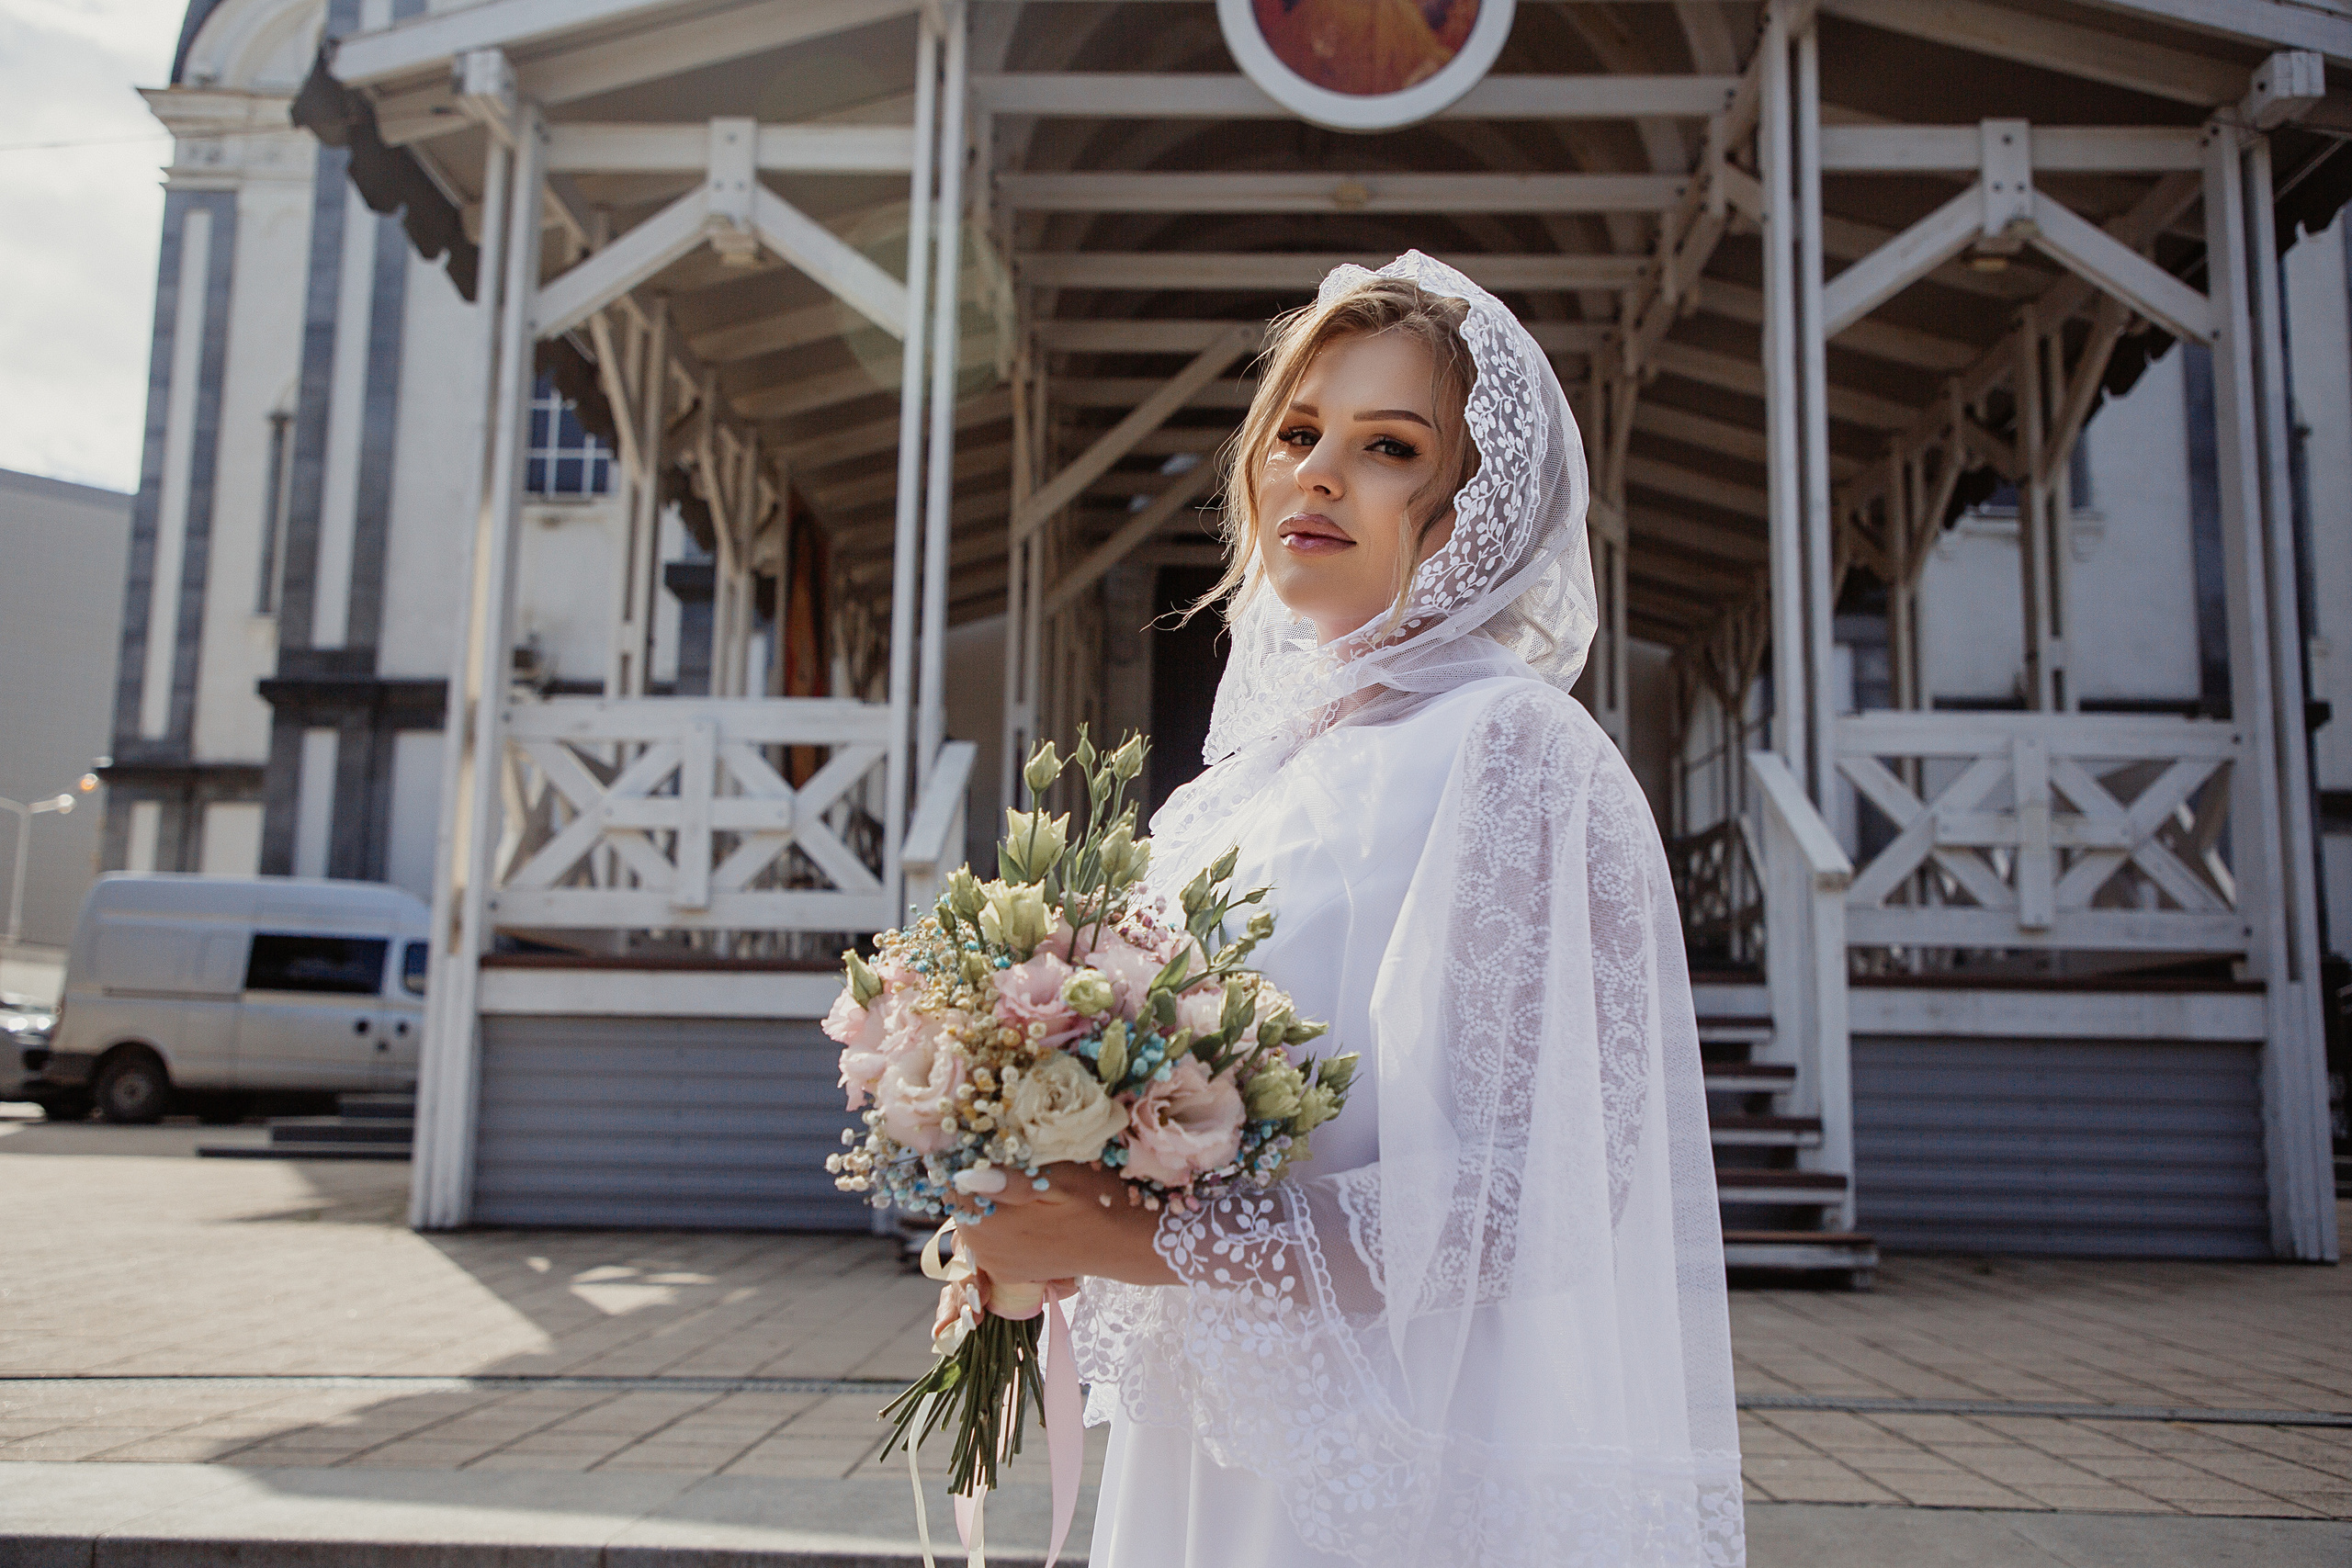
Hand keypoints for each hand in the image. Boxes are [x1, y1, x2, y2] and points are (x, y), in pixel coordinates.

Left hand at [954, 1162, 1178, 1288]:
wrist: (1127, 1245)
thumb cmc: (1098, 1201)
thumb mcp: (1061, 1179)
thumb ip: (1011, 1182)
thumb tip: (964, 1176)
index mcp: (991, 1225)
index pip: (952, 1185)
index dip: (969, 1160)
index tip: (992, 1144)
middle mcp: (985, 1251)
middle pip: (961, 1203)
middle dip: (979, 1181)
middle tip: (1014, 1160)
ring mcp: (996, 1265)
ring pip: (973, 1221)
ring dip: (989, 1201)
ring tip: (1024, 1184)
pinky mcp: (1008, 1273)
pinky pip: (987, 1240)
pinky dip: (998, 1223)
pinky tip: (1025, 1210)